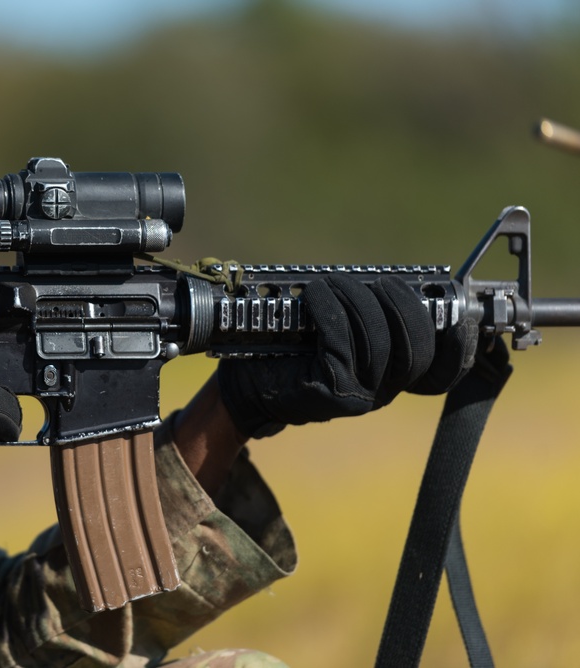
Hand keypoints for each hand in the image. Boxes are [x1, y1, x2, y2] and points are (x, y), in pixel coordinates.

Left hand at [217, 274, 477, 439]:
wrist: (242, 382)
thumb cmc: (288, 346)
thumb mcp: (335, 325)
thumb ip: (367, 309)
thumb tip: (395, 278)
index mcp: (393, 372)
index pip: (444, 369)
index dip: (458, 341)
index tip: (454, 303)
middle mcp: (383, 389)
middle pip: (419, 351)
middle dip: (402, 306)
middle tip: (376, 282)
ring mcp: (359, 395)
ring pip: (380, 344)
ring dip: (357, 301)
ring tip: (331, 283)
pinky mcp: (330, 392)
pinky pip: (342, 344)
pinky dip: (331, 310)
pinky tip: (314, 295)